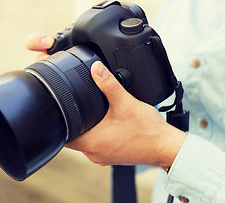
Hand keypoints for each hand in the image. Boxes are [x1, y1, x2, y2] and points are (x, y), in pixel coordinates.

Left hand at [24, 33, 186, 168]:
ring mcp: (102, 157)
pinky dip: (96, 133)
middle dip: (72, 121)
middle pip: (72, 137)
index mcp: (92, 142)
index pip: (62, 135)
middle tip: (75, 105)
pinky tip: (105, 122)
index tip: (59, 109)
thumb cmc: (148, 131)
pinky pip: (96, 144)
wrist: (165, 147)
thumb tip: (96, 68)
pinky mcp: (111, 155)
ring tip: (90, 111)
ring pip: (85, 140)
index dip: (58, 121)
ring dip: (85, 128)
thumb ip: (109, 84)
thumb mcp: (126, 103)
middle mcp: (94, 153)